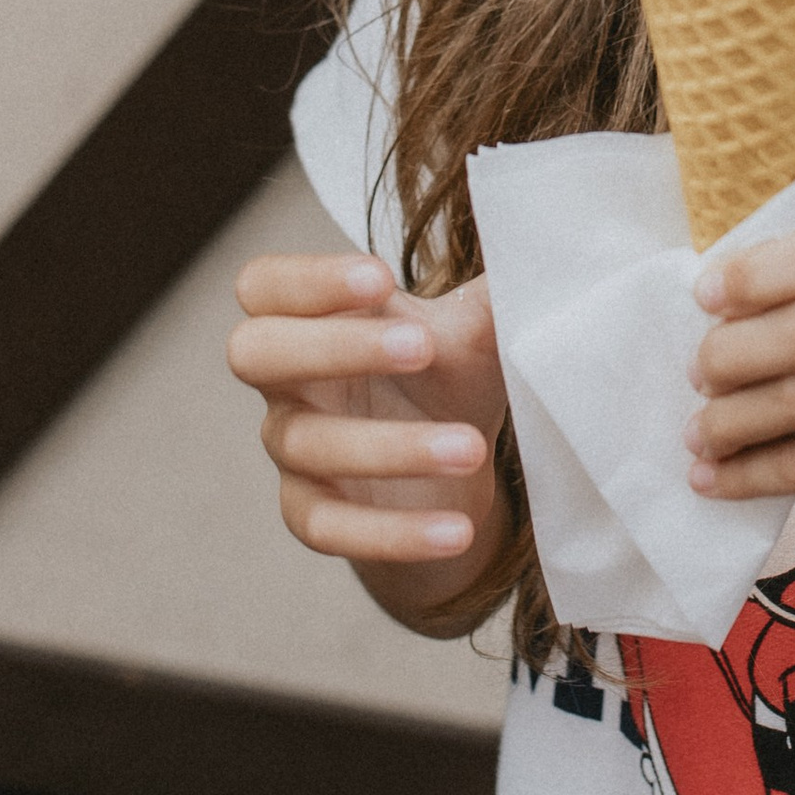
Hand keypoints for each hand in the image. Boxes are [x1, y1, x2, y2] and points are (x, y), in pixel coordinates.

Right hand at [227, 252, 506, 583]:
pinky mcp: (311, 512)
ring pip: (311, 445)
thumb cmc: (446, 373)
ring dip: (393, 447)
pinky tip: (456, 531)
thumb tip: (538, 261)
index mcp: (310, 316)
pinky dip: (393, 533)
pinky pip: (331, 527)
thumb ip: (492, 300)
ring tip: (470, 448)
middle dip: (334, 347)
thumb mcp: (471, 333)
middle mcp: (286, 380)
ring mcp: (291, 448)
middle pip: (256, 352)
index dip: (309, 279)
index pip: (266, 285)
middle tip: (421, 347)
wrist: (451, 466)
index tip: (383, 276)